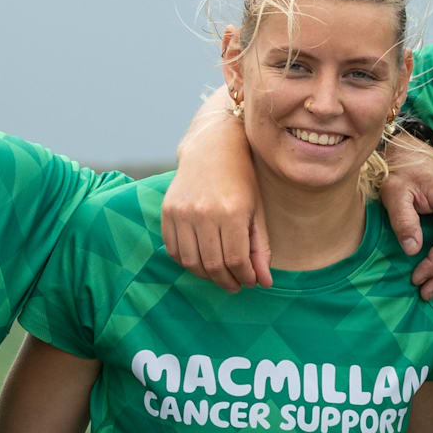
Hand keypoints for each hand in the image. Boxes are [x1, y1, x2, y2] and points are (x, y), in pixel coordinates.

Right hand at [163, 95, 267, 290]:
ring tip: (219, 274)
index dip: (245, 277)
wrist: (211, 148)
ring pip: (191, 262)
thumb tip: (265, 283)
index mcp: (232, 212)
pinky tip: (201, 261)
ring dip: (206, 276)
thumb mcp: (257, 211)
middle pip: (213, 265)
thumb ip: (260, 248)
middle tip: (235, 285)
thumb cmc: (241, 180)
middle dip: (227, 282)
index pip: (237, 261)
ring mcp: (183, 212)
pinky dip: (187, 262)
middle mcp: (204, 213)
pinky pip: (173, 250)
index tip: (250, 281)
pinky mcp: (167, 211)